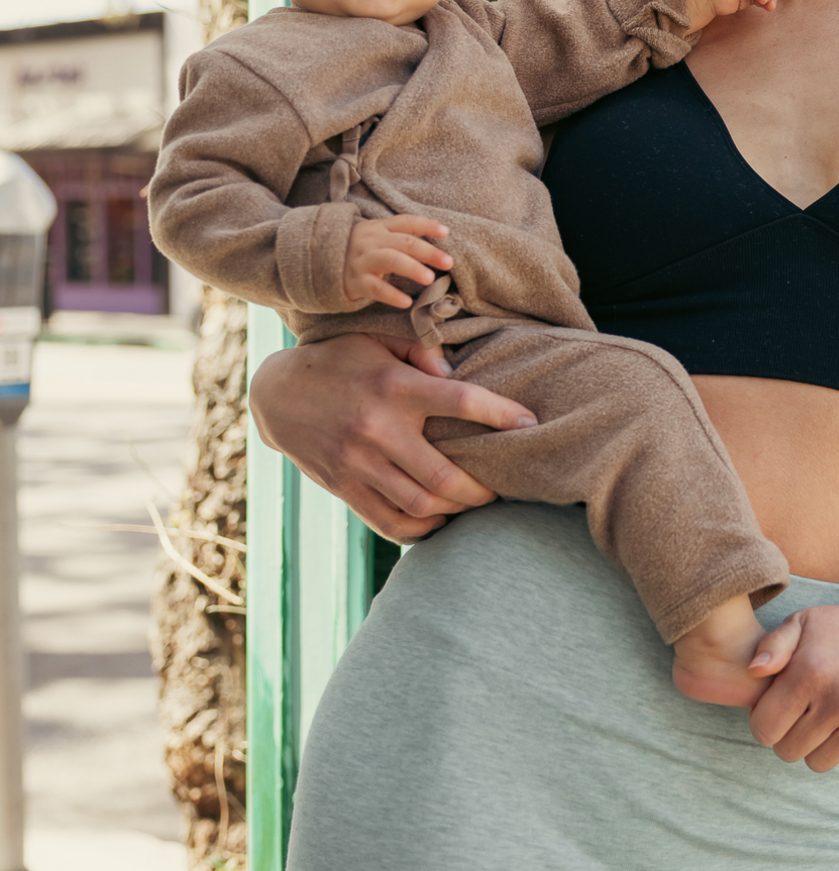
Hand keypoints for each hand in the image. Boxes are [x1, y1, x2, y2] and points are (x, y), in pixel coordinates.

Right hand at [248, 331, 535, 541]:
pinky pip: (389, 523)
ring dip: (454, 511)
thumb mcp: (377, 340)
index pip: (461, 401)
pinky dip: (421, 529)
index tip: (530, 423)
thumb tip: (456, 373)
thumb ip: (421, 352)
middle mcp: (378, 429)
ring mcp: (358, 463)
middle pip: (444, 476)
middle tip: (497, 489)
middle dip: (481, 490)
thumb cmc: (341, 361)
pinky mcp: (343, 487)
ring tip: (469, 504)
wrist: (276, 394)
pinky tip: (437, 519)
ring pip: (420, 505)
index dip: (502, 415)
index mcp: (395, 388)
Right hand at [343, 214, 452, 307]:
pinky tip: (406, 302)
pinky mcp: (355, 281)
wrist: (318, 261)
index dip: (426, 225)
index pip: (406, 222)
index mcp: (380, 228)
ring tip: (430, 279)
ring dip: (412, 268)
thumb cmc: (359, 251)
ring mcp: (362, 260)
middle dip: (428, 251)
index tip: (445, 232)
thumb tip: (435, 245)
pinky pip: (375, 288)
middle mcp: (372, 241)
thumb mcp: (376, 237)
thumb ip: (399, 238)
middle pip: (404, 242)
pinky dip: (392, 295)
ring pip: (390, 260)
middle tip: (449, 262)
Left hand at [746, 594, 838, 770]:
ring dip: (819, 744)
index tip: (779, 708)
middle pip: (789, 752)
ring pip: (820, 762)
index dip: (765, 721)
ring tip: (829, 716)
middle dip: (789, 735)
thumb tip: (752, 672)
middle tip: (804, 714)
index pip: (765, 730)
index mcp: (812, 673)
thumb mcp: (805, 622)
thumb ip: (771, 646)